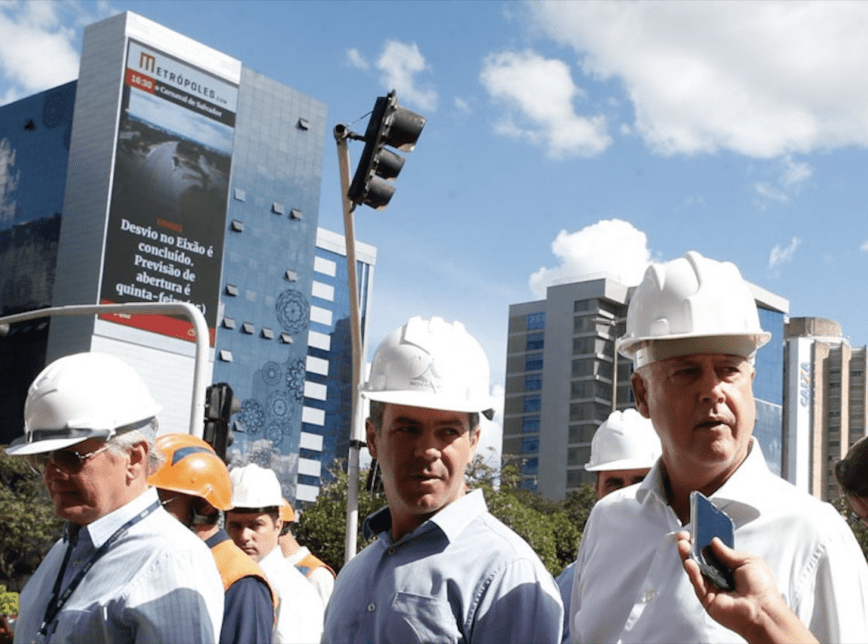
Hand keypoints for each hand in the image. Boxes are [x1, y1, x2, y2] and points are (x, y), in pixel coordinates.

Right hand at [675, 531, 816, 643]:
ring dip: (688, 556)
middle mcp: (720, 577)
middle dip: (691, 547)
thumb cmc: (762, 589)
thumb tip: (714, 541)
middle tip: (684, 536)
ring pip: (696, 570)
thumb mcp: (749, 561)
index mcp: (731, 568)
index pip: (713, 552)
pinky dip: (692, 572)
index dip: (704, 541)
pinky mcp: (707, 599)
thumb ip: (729, 552)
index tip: (696, 531)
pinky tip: (689, 562)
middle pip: (701, 560)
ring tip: (683, 544)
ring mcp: (713, 588)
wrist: (763, 611)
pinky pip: (697, 584)